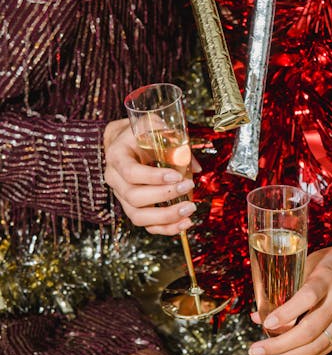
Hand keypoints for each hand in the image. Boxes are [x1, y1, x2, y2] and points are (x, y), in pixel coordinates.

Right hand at [103, 118, 198, 234]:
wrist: (125, 142)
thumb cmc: (142, 133)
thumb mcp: (155, 127)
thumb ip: (174, 142)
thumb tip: (193, 167)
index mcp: (117, 156)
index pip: (130, 172)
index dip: (153, 177)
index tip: (176, 175)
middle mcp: (115, 179)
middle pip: (134, 197)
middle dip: (164, 195)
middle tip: (188, 186)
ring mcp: (122, 196)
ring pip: (138, 216)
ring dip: (166, 216)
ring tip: (190, 208)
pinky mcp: (133, 208)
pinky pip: (146, 225)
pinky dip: (166, 228)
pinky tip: (184, 223)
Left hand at [248, 245, 331, 354]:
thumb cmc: (325, 264)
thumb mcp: (304, 265)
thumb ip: (283, 289)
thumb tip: (257, 317)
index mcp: (328, 279)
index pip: (308, 297)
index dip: (287, 312)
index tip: (267, 323)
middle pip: (311, 329)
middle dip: (281, 345)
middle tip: (257, 351)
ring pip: (317, 345)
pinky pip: (324, 350)